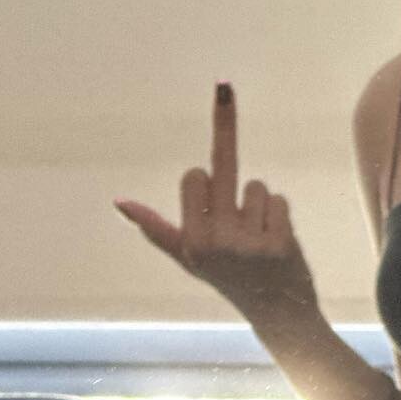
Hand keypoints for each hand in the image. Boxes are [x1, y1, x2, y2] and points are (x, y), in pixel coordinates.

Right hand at [115, 84, 320, 334]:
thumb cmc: (229, 280)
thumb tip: (120, 202)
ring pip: (257, 186)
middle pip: (221, 166)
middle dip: (224, 127)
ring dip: (260, 205)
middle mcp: (216, 241)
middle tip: (223, 86)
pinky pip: (279, 199)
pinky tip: (277, 242)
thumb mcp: (188, 259)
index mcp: (191, 241)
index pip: (195, 176)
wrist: (278, 313)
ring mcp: (250, 242)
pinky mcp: (280, 241)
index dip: (204, 179)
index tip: (210, 156)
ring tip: (259, 238)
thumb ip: (157, 229)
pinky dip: (280, 215)